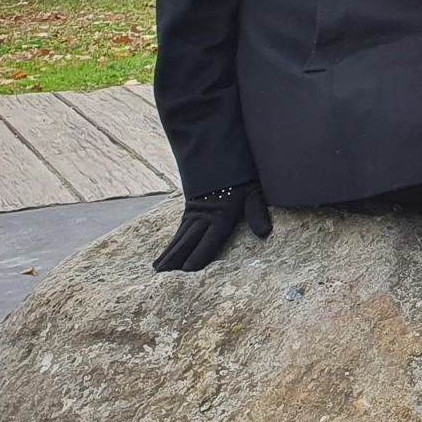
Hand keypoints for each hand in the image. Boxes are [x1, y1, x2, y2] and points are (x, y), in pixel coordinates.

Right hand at [152, 182, 271, 272]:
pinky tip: (169, 249)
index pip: (209, 240)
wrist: (216, 145)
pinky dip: (173, 241)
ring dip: (169, 253)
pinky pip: (180, 229)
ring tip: (157, 268)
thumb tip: (264, 233)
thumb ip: (257, 211)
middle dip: (175, 259)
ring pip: (180, 236)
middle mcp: (204, 215)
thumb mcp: (253, 189)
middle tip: (161, 276)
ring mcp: (195, 211)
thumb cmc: (240, 170)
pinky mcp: (191, 206)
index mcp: (221, 214)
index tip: (186, 271)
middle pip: (188, 242)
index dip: (199, 255)